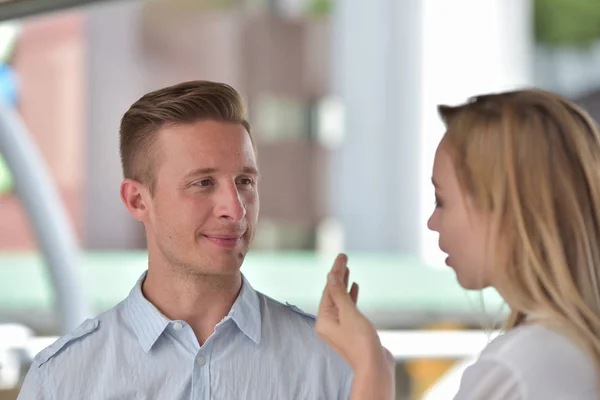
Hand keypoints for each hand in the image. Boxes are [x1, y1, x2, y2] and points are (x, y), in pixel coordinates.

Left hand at [315, 254, 394, 398]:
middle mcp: (328, 323)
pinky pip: (347, 308)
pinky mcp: (351, 330)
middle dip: (338, 275)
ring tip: (348, 269)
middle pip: (332, 294)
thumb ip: (339, 293)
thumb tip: (331, 275)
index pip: (328, 290)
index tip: (341, 257)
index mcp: (323, 320)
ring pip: (340, 300)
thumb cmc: (361, 341)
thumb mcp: (348, 313)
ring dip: (344, 284)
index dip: (335, 272)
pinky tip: (354, 286)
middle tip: (344, 257)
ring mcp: (340, 327)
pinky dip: (350, 297)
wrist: (374, 366)